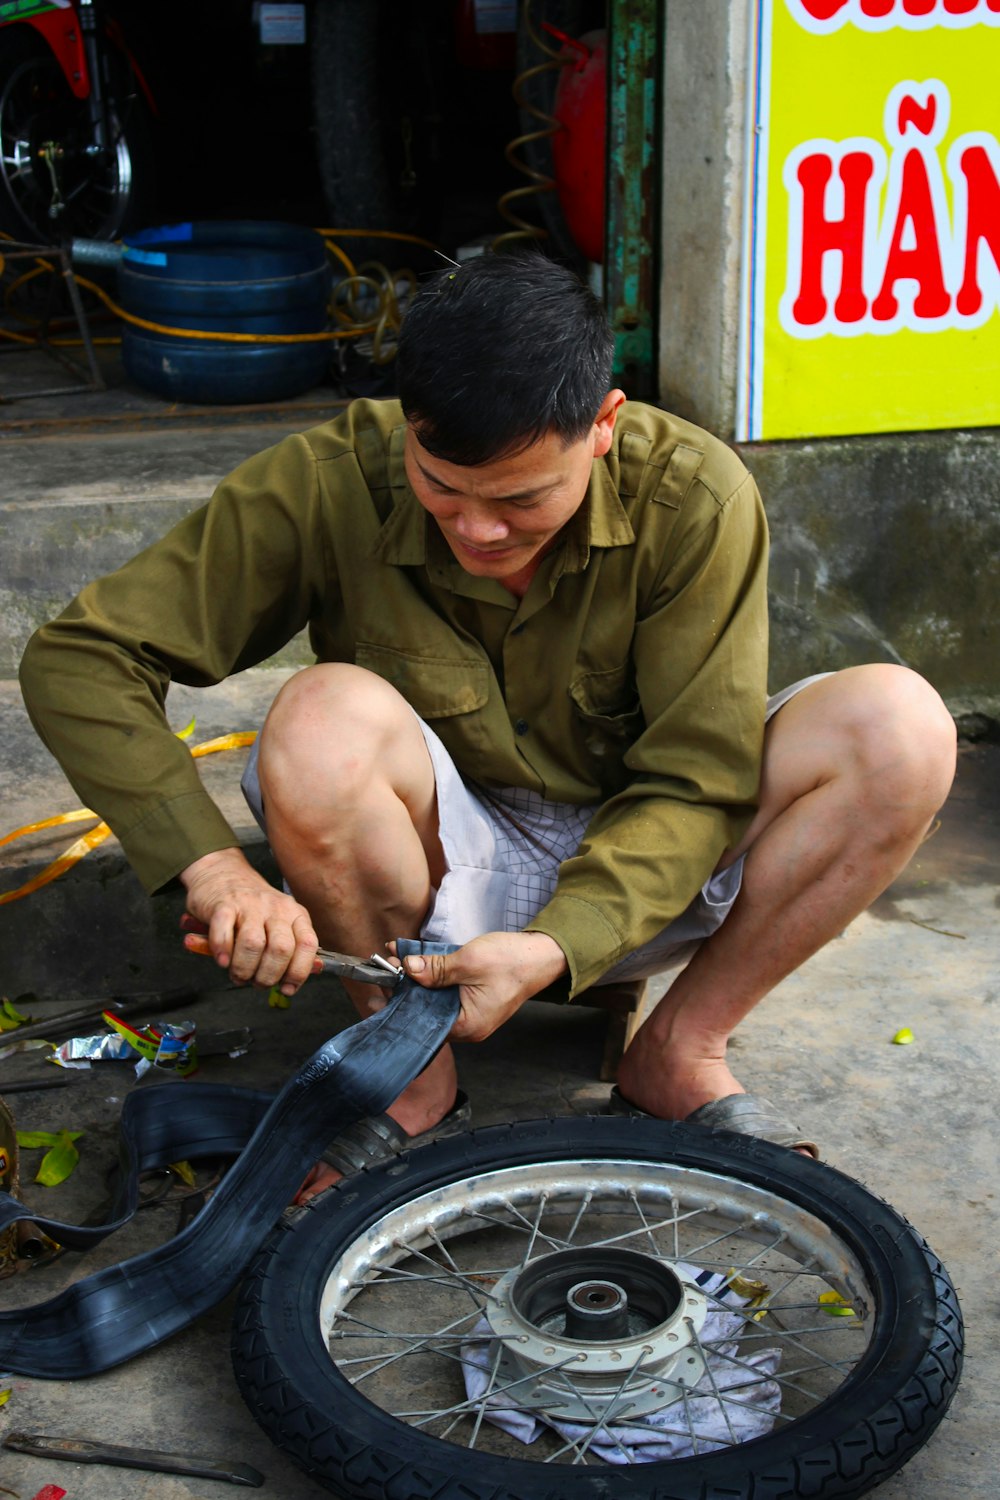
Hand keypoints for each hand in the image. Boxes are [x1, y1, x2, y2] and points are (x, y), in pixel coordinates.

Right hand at [179, 847, 318, 993]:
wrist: (222, 873)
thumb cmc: (252, 907)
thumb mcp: (279, 923)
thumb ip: (291, 949)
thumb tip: (301, 978)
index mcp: (295, 914)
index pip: (308, 944)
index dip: (299, 972)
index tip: (287, 988)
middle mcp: (276, 908)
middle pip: (281, 949)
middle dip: (268, 976)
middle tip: (256, 982)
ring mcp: (249, 905)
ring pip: (253, 944)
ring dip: (244, 969)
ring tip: (238, 973)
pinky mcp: (223, 905)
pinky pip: (223, 932)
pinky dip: (222, 952)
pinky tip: (223, 961)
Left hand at [396, 931, 567, 1042]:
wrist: (542, 955)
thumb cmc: (512, 961)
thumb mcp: (469, 961)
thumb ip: (436, 969)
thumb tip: (407, 969)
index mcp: (467, 1026)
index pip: (423, 1022)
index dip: (401, 1002)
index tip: (382, 986)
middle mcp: (467, 1026)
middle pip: (426, 1012)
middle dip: (405, 990)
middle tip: (386, 969)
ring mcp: (471, 1014)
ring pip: (435, 1001)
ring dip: (417, 981)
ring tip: (397, 961)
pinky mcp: (473, 1001)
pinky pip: (446, 993)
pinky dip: (432, 978)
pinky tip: (418, 962)